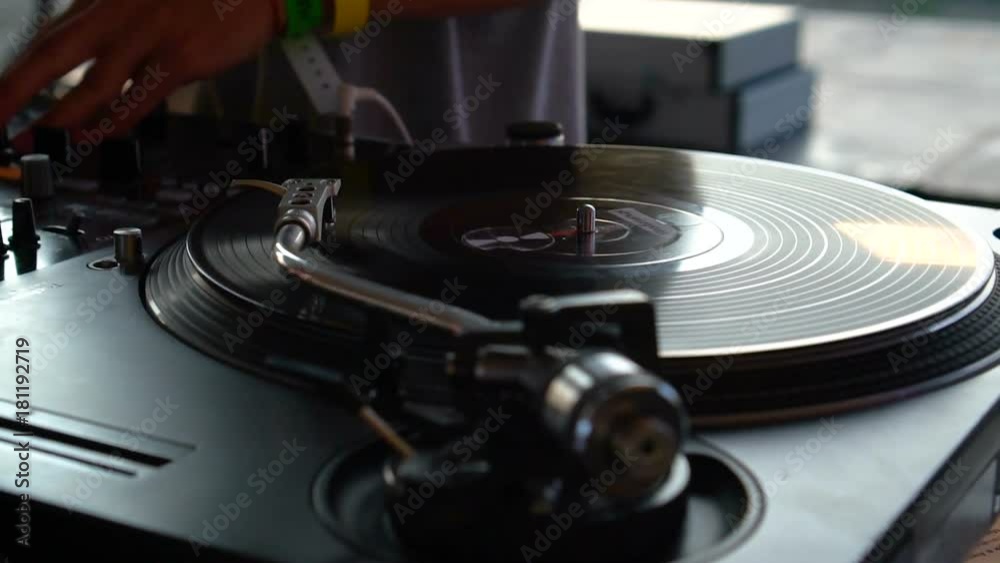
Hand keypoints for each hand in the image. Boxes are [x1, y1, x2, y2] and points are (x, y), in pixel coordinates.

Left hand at [0, 0, 285, 132]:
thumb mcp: (144, 0)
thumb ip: (116, 26)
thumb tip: (93, 66)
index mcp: (104, 0)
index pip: (48, 37)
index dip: (17, 71)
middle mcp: (117, 15)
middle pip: (53, 55)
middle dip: (17, 90)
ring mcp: (148, 38)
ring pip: (92, 84)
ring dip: (61, 118)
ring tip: (38, 142)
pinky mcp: (179, 59)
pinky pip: (139, 98)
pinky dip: (115, 123)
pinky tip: (98, 139)